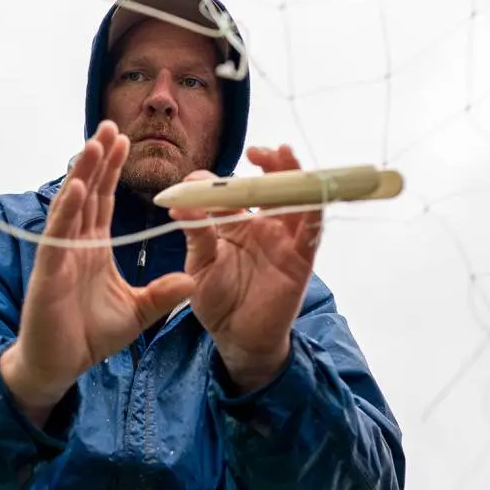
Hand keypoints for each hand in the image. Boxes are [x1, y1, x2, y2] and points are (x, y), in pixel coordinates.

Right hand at [0, 121, 195, 424]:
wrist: (59, 367)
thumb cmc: (88, 338)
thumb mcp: (137, 314)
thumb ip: (162, 295)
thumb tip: (193, 280)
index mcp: (93, 248)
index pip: (104, 200)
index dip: (112, 169)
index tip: (124, 140)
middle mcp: (75, 244)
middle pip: (89, 192)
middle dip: (98, 158)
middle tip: (110, 124)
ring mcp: (59, 255)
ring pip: (72, 205)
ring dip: (83, 173)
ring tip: (93, 143)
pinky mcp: (48, 271)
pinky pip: (59, 235)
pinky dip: (67, 210)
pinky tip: (77, 186)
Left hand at [168, 144, 321, 392]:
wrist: (236, 338)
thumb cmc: (217, 300)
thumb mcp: (199, 264)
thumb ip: (195, 234)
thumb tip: (176, 204)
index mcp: (235, 222)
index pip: (231, 191)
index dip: (216, 180)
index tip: (196, 179)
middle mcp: (263, 225)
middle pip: (271, 186)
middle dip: (268, 163)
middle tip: (256, 151)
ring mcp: (284, 240)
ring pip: (295, 199)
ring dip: (292, 176)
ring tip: (283, 154)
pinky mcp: (300, 260)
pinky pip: (312, 232)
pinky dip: (312, 211)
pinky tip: (308, 194)